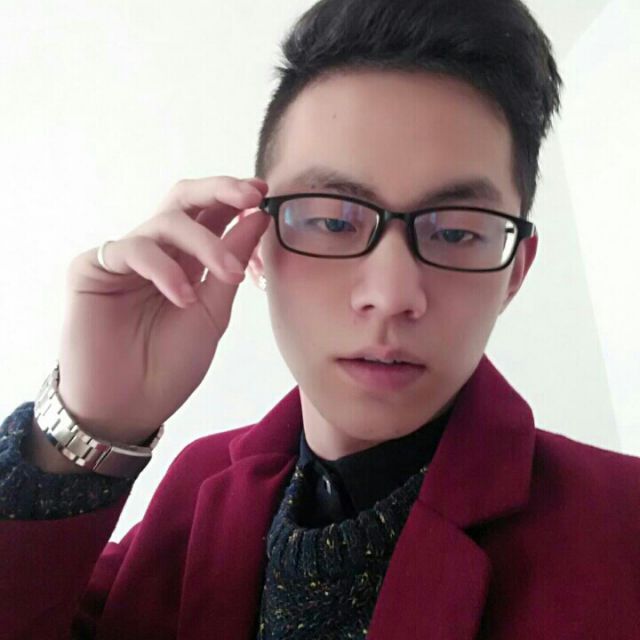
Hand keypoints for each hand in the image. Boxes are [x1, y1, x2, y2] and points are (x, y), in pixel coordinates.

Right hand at [57, 176, 269, 443]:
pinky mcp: (92, 268)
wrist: (131, 406)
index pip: (210, 214)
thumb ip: (232, 263)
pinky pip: (132, 249)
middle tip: (251, 195)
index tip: (265, 195)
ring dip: (206, 243)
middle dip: (220, 190)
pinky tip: (182, 298)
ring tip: (229, 276)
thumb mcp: (214, 311)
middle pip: (184, 200)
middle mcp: (157, 252)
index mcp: (187, 261)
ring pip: (166, 222)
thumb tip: (258, 217)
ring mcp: (125, 258)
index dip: (236, 198)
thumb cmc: (171, 364)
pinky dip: (165, 269)